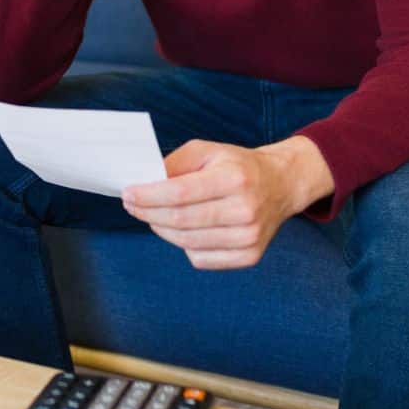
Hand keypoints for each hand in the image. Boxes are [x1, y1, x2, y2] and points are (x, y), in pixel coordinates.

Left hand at [120, 137, 333, 269]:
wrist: (280, 185)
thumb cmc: (237, 166)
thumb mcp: (207, 151)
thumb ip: (174, 163)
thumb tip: (144, 182)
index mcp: (235, 179)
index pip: (181, 193)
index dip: (149, 196)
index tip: (127, 194)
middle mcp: (245, 210)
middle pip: (181, 220)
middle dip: (148, 213)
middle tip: (131, 205)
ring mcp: (249, 237)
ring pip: (187, 242)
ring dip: (161, 229)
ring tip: (152, 215)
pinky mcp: (249, 256)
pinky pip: (200, 258)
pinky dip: (183, 245)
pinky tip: (182, 229)